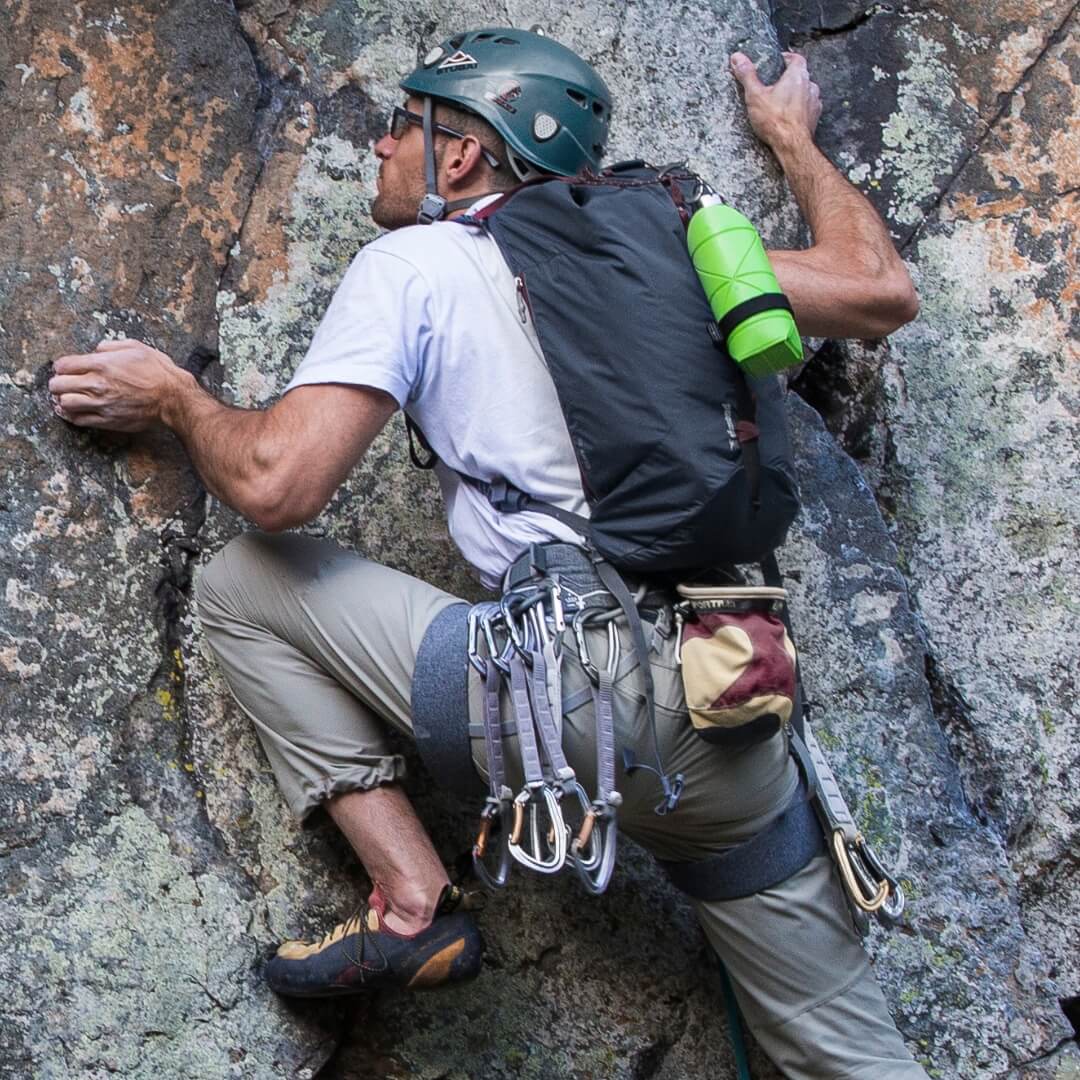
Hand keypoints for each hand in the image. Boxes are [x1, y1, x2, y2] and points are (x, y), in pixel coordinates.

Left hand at [49, 338, 189, 431]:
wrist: (173, 398)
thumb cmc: (158, 371)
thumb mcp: (136, 347)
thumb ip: (111, 346)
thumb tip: (97, 349)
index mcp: (101, 364)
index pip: (63, 365)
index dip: (62, 366)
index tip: (66, 368)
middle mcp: (97, 384)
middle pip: (58, 385)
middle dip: (58, 382)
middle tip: (64, 383)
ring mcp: (101, 404)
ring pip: (65, 403)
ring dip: (63, 399)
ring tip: (68, 397)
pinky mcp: (108, 420)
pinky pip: (79, 420)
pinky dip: (71, 416)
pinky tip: (72, 411)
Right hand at [730, 51, 821, 151]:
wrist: (792, 145)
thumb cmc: (776, 121)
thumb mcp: (755, 95)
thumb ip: (747, 75)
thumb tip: (737, 57)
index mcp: (797, 76)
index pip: (796, 58)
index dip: (787, 58)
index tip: (779, 61)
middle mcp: (810, 86)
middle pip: (802, 74)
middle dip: (790, 77)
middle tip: (777, 83)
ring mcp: (814, 102)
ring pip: (806, 91)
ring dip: (797, 93)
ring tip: (783, 100)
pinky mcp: (814, 118)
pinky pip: (808, 108)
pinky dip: (801, 109)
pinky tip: (791, 116)